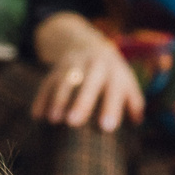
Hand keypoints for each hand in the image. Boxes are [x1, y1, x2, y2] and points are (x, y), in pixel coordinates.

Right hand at [31, 15, 145, 131]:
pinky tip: (37, 116)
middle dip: (80, 102)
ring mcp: (72, 65)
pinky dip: (41, 98)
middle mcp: (94, 65)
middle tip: (73, 123)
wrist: (87, 46)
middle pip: (88, 82)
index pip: (113, 89)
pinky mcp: (55, 69)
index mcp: (114, 71)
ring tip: (53, 120)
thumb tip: (137, 121)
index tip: (106, 128)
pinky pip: (47, 83)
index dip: (110, 107)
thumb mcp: (125, 83)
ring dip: (58, 99)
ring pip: (65, 80)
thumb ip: (133, 102)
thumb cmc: (111, 76)